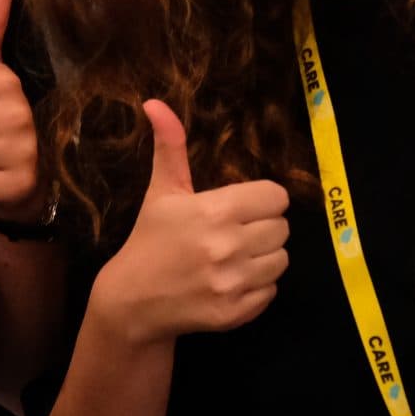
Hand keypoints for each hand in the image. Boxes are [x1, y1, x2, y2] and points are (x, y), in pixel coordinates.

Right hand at [86, 100, 289, 341]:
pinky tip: (230, 281)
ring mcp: (233, 282)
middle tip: (234, 233)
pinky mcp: (236, 312)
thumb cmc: (150, 240)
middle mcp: (228, 246)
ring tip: (234, 258)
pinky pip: (272, 291)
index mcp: (214, 210)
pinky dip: (256, 286)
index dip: (261, 200)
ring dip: (263, 257)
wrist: (132, 301)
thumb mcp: (161, 192)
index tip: (241, 207)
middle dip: (262, 228)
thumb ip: (169, 147)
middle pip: (282, 228)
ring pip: (281, 260)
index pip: (276, 197)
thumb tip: (155, 103)